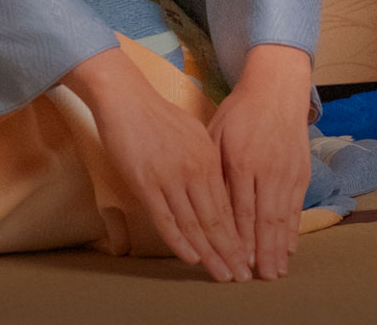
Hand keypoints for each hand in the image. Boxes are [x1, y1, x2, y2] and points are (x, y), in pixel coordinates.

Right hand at [62, 48, 248, 281]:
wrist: (126, 99)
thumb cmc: (158, 117)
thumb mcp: (194, 135)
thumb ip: (207, 162)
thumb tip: (216, 185)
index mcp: (210, 160)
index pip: (230, 206)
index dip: (240, 235)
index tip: (249, 256)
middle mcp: (196, 171)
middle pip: (218, 220)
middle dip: (231, 252)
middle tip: (242, 276)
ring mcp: (171, 179)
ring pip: (195, 224)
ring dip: (210, 253)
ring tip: (222, 275)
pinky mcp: (146, 184)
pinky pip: (166, 219)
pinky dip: (180, 241)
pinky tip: (191, 258)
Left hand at [210, 44, 314, 280]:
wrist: (277, 89)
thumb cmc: (240, 112)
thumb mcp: (216, 135)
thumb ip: (212, 169)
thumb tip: (208, 206)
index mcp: (241, 160)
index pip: (240, 209)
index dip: (239, 239)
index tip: (236, 261)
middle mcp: (268, 169)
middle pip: (265, 219)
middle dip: (262, 252)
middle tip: (259, 277)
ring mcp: (288, 171)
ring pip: (284, 216)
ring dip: (280, 247)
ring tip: (276, 271)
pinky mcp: (301, 171)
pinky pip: (297, 206)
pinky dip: (294, 229)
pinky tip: (291, 247)